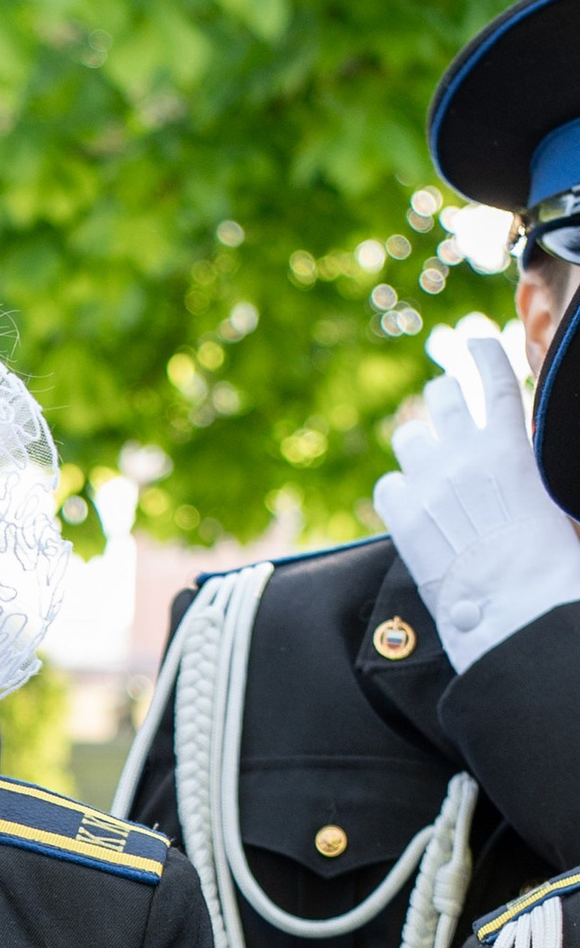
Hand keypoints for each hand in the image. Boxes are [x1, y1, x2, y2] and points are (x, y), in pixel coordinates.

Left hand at [376, 326, 579, 668]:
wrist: (512, 605)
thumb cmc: (551, 565)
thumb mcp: (560, 505)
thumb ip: (540, 476)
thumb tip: (525, 479)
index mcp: (511, 445)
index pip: (494, 379)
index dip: (482, 354)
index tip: (472, 342)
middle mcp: (464, 452)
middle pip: (441, 397)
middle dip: (443, 396)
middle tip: (444, 403)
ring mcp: (428, 481)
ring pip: (408, 436)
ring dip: (418, 442)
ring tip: (426, 459)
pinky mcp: (402, 515)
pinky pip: (387, 485)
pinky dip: (397, 490)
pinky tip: (408, 504)